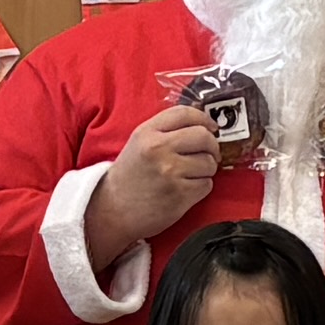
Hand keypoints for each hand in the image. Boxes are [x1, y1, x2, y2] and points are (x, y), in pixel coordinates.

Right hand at [89, 104, 227, 259]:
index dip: (204, 119)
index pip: (185, 113)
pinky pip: (206, 185)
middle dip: (212, 146)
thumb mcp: (139, 143)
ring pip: (209, 162)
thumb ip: (166, 130)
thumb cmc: (130, 177)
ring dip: (206, 170)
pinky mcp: (179, 194)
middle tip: (209, 154)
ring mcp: (170, 172)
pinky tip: (186, 190)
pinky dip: (201, 188)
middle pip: (203, 136)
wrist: (112, 211)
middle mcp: (159, 148)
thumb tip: (203, 123)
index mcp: (147, 133)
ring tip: (191, 175)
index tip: (212, 127)